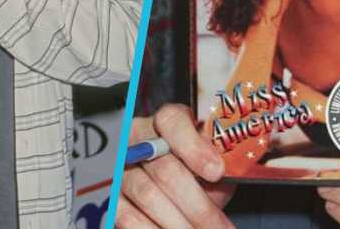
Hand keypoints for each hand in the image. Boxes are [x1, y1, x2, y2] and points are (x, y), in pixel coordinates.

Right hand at [116, 104, 236, 227]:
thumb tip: (226, 175)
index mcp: (167, 121)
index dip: (194, 147)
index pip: (172, 122)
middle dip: (197, 205)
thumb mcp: (215, 160)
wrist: (180, 189)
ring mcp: (123, 169)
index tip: (217, 172)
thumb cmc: (201, 170)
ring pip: (149, 197)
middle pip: (165, 169)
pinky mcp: (113, 198)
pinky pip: (130, 218)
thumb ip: (220, 162)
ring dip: (181, 224)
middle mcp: (139, 140)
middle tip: (219, 226)